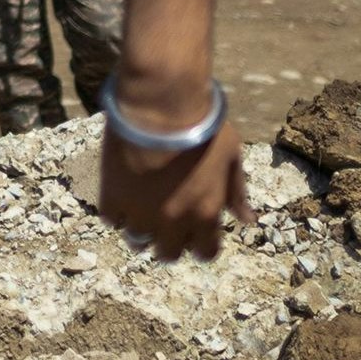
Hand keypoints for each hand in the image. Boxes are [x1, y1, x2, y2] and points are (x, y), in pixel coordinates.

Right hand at [94, 0, 243, 258]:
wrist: (161, 104)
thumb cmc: (203, 125)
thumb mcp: (231, 155)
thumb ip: (237, 191)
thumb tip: (248, 220)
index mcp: (206, 214)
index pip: (205, 253)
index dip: (201, 243)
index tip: (195, 229)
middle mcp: (173, 222)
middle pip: (168, 254)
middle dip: (169, 240)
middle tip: (166, 218)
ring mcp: (141, 213)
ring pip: (138, 242)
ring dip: (142, 229)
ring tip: (141, 208)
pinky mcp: (113, 197)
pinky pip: (112, 220)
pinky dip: (118, 212)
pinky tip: (123, 193)